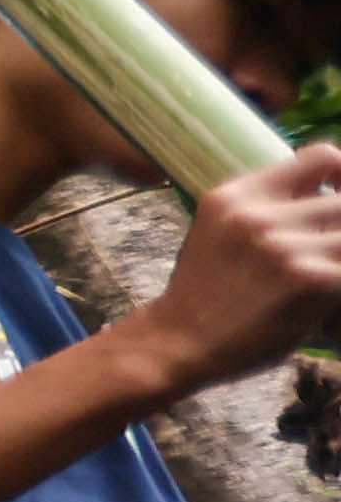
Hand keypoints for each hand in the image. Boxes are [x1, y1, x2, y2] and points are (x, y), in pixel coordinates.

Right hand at [132, 142, 340, 392]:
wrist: (176, 344)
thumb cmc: (202, 294)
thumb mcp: (218, 232)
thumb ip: (265, 210)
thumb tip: (327, 199)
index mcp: (236, 195)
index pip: (322, 157)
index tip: (340, 195)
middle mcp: (259, 214)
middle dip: (340, 228)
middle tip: (327, 251)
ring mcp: (285, 246)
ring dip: (339, 258)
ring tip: (324, 274)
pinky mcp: (310, 279)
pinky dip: (339, 287)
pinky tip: (323, 303)